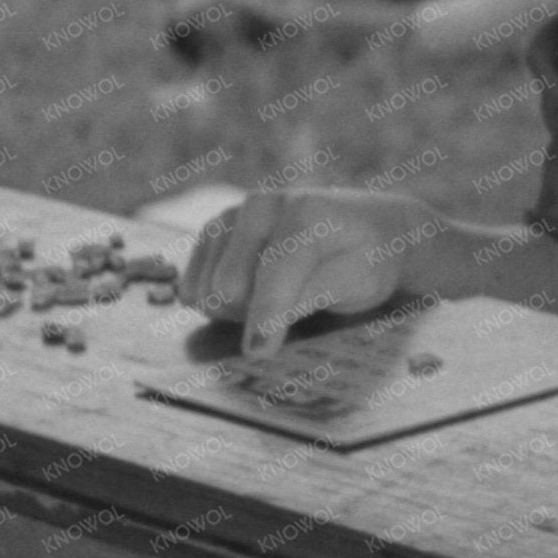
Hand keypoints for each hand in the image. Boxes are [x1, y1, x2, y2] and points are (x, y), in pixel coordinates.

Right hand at [180, 188, 428, 355]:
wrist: (367, 231)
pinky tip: (250, 294)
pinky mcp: (212, 233)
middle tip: (292, 309)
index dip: (265, 317)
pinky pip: (191, 287)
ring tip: (277, 298)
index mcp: (304, 211)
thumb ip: (310, 297)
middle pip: (228, 286)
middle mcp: (260, 204)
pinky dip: (216, 303)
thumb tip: (260, 334)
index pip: (273, 273)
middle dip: (254, 312)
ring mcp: (231, 215)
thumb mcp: (358, 281)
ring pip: (205, 289)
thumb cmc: (366, 261)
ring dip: (235, 309)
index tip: (258, 353)